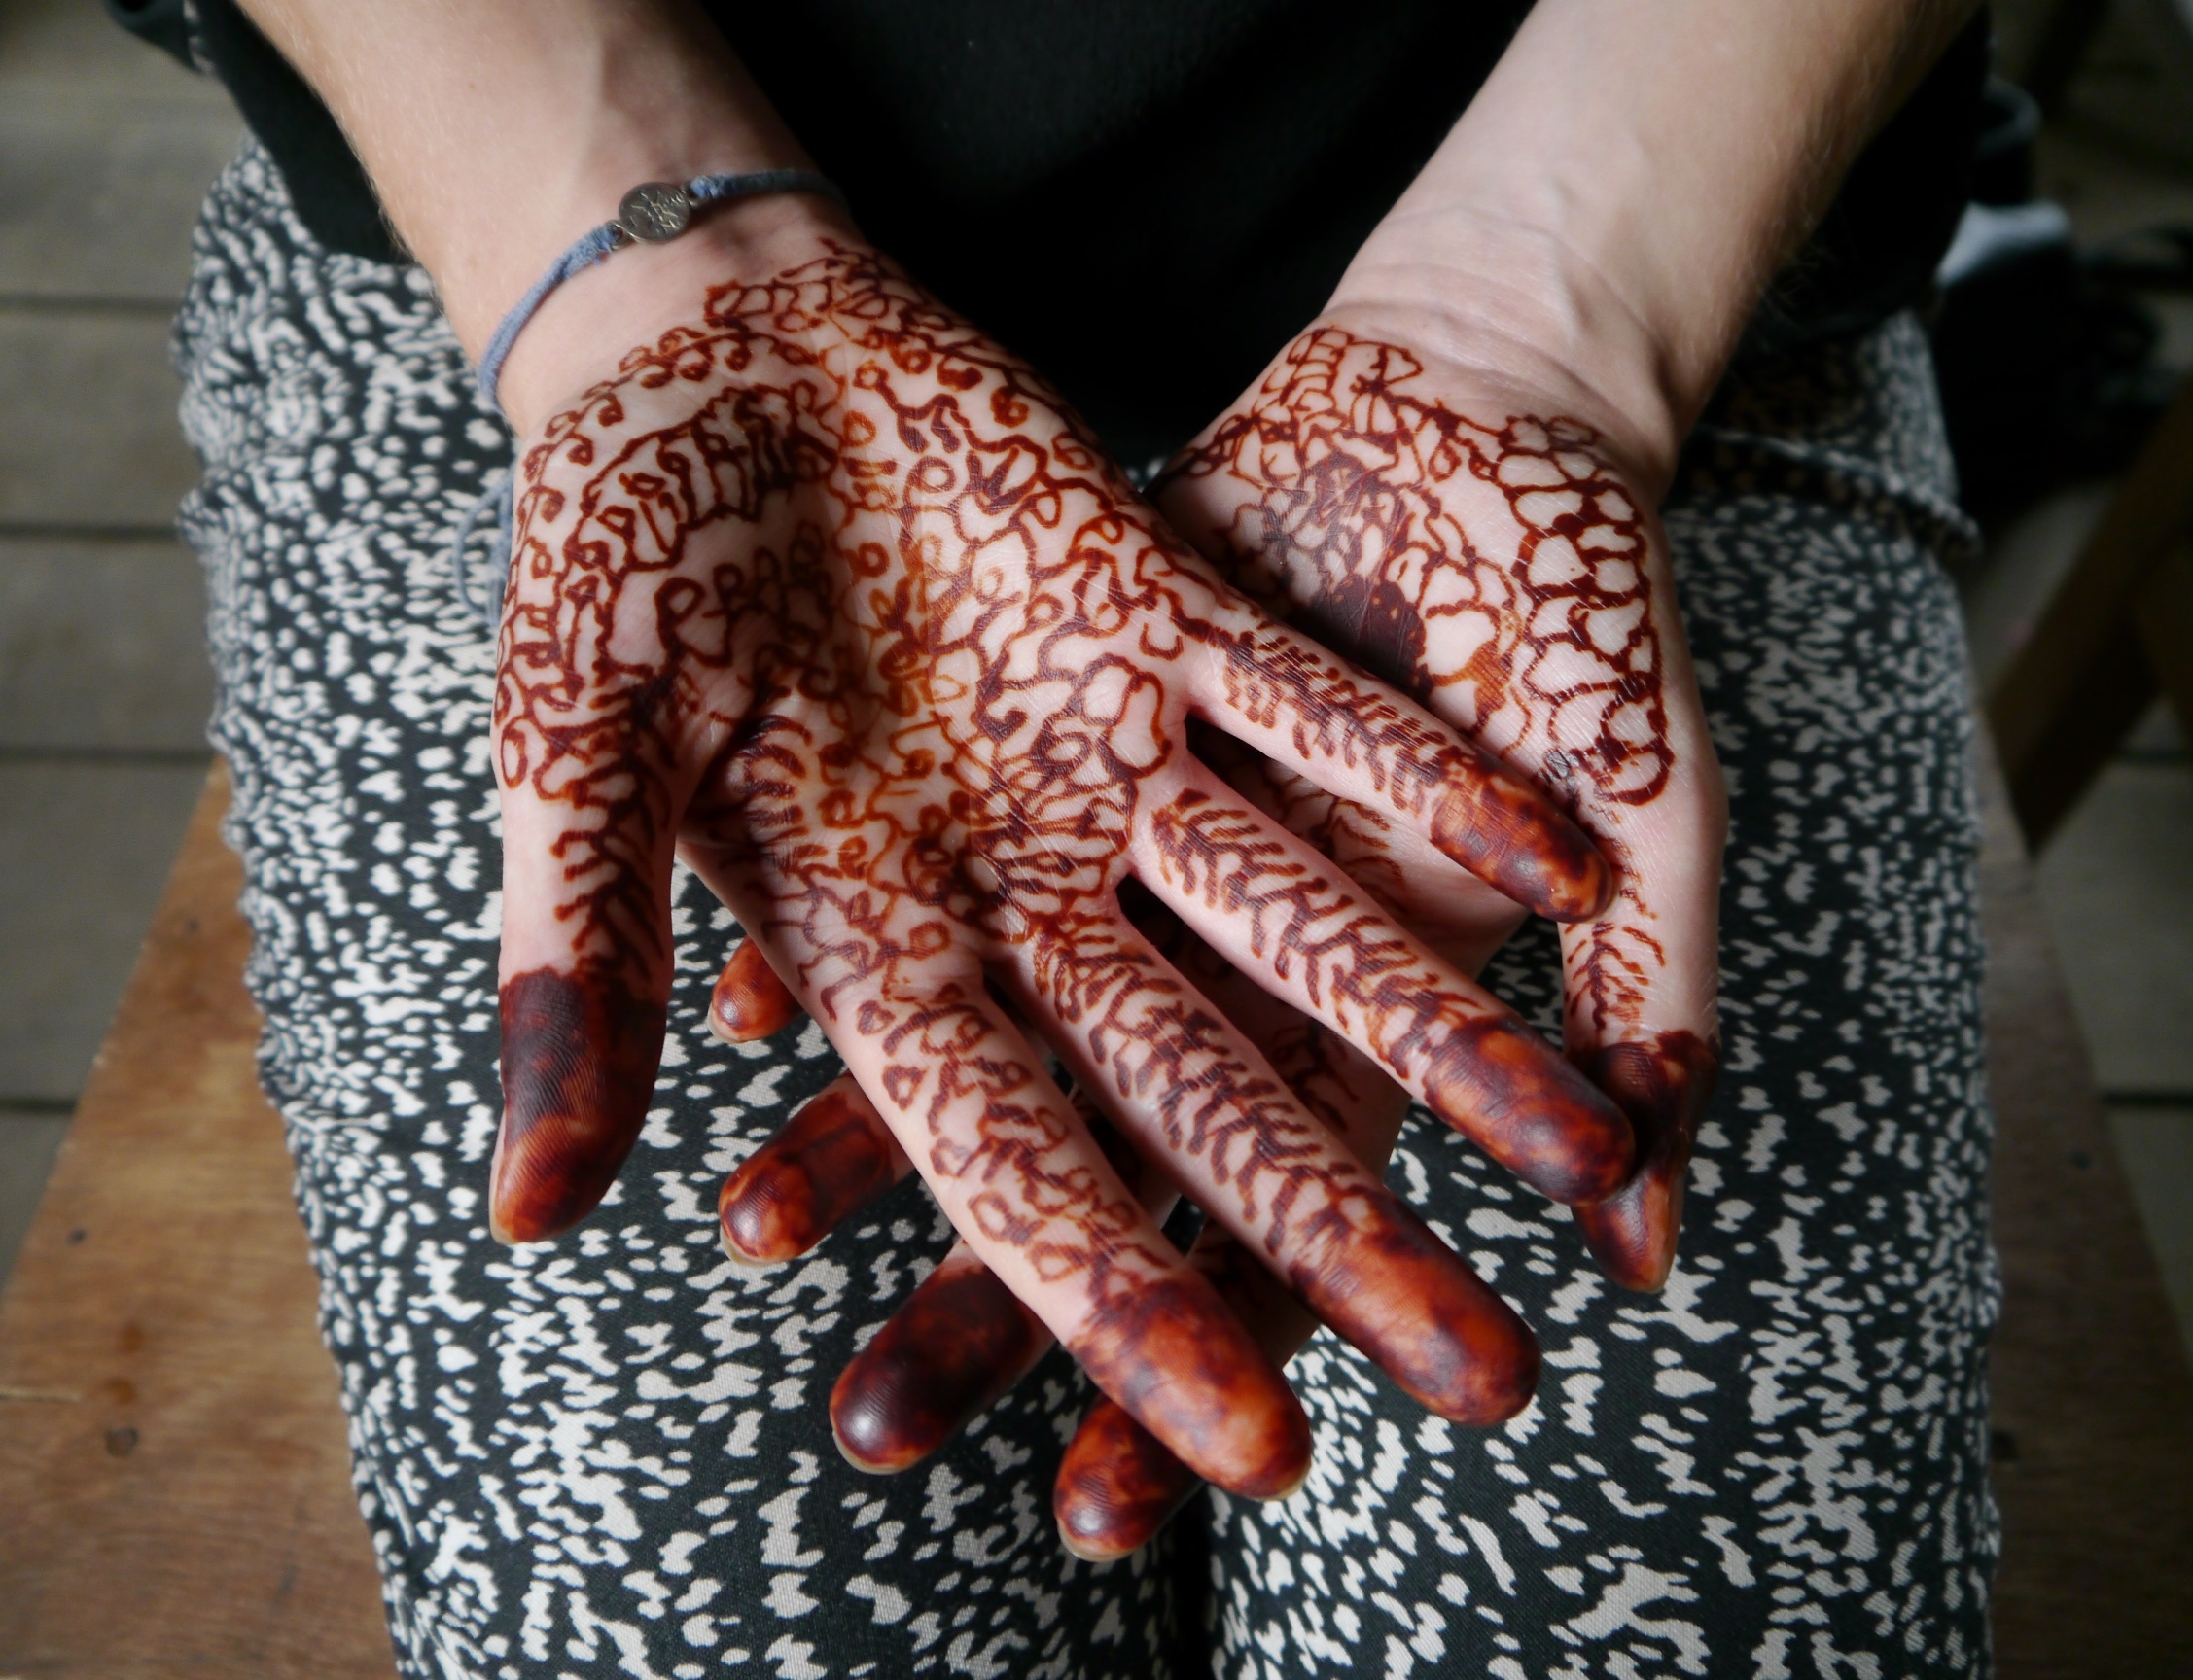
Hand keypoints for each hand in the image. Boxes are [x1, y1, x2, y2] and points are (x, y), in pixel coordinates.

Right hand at [488, 233, 1634, 1503]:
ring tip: (1585, 1159)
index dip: (1126, 1305)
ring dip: (1441, 1034)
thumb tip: (528, 1214)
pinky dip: (1432, 787)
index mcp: (872, 948)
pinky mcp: (1170, 621)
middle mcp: (1017, 886)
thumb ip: (575, 958)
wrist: (710, 350)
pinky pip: (1320, 720)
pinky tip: (1561, 878)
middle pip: (1197, 1091)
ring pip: (1296, 925)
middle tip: (1488, 1384)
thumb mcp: (569, 753)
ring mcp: (1107, 759)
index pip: (1015, 1162)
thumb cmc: (605, 550)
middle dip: (1335, 1234)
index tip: (1258, 1446)